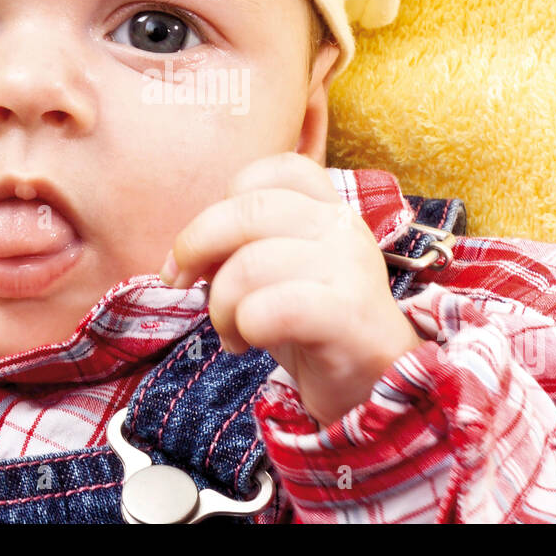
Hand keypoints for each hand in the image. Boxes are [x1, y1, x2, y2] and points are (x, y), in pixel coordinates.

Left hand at [158, 152, 422, 427]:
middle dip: (195, 246)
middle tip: (180, 282)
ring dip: (220, 304)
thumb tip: (184, 256)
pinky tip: (249, 342)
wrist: (376, 385)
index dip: (224, 201)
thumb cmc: (313, 326)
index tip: (202, 249)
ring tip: (230, 331)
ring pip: (251, 264)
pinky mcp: (349, 314)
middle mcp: (343, 227)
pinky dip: (244, 327)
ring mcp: (350, 267)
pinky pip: (274, 308)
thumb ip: (239, 247)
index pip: (275, 170)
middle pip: (248, 209)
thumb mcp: (275, 272)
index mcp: (328, 208)